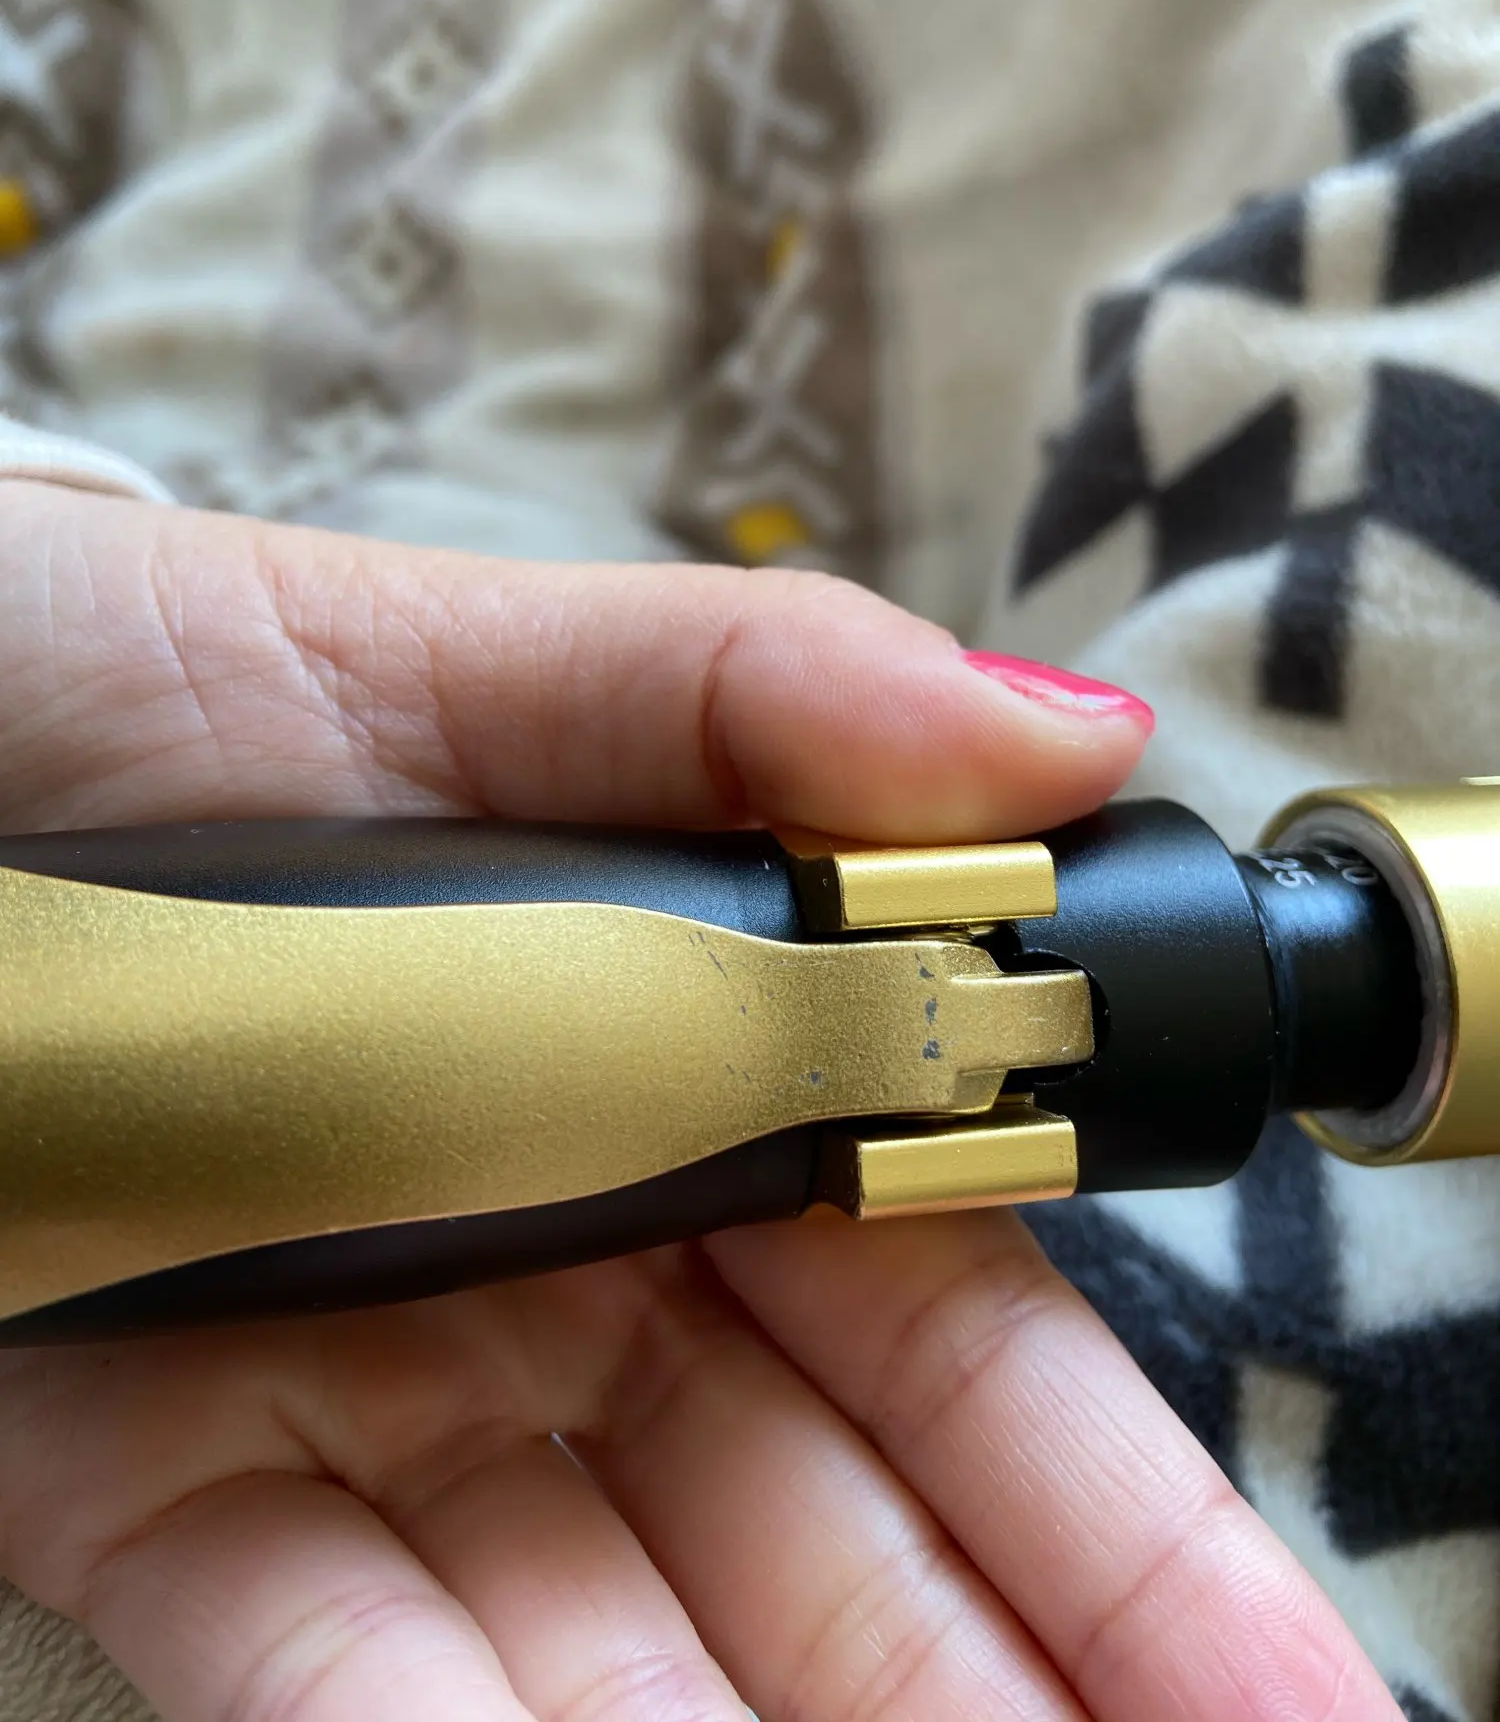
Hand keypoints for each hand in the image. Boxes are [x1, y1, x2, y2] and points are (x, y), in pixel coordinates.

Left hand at [0, 483, 1394, 1720]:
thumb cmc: (147, 666)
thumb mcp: (457, 654)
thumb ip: (761, 700)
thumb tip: (1067, 741)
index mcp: (674, 1067)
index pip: (941, 1319)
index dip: (1101, 1500)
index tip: (1255, 1665)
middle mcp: (551, 1262)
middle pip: (814, 1524)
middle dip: (1002, 1686)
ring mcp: (358, 1380)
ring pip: (595, 1632)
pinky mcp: (141, 1457)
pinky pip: (312, 1642)